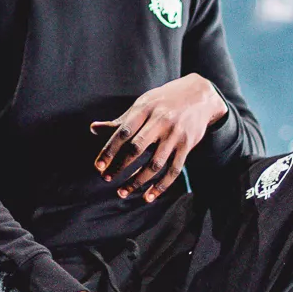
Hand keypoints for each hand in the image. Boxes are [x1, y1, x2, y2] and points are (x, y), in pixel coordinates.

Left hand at [90, 74, 227, 202]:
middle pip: (137, 148)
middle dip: (120, 166)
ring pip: (155, 163)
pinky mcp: (187, 146)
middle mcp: (160, 121)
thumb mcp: (142, 104)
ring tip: (122, 192)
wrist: (200, 94)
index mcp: (145, 109)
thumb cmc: (163, 101)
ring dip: (138, 181)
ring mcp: (175, 135)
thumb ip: (120, 121)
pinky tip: (148, 197)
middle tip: (106, 178)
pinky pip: (173, 170)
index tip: (98, 166)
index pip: (123, 132)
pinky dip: (160, 186)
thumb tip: (93, 129)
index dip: (109, 150)